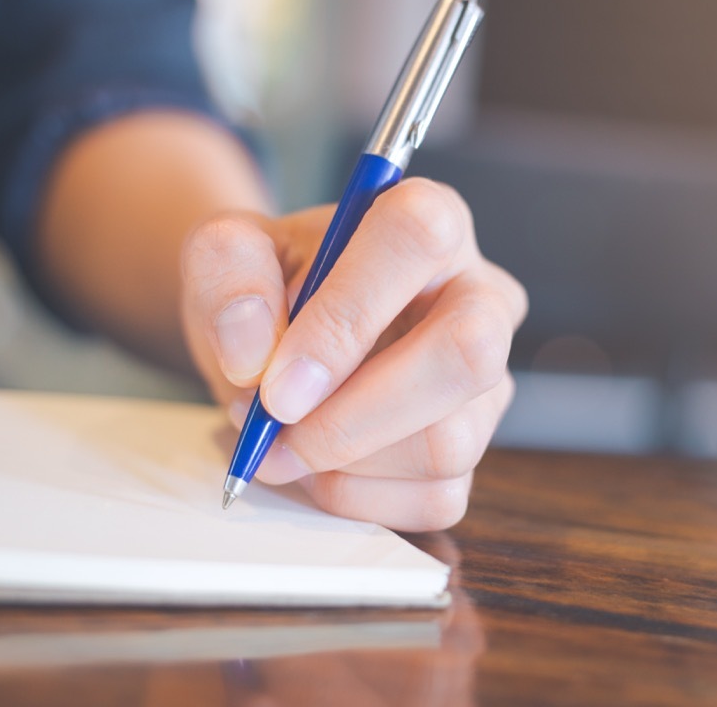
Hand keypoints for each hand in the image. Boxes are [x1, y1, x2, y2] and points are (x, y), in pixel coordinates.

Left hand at [180, 178, 526, 530]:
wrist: (282, 337)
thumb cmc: (272, 286)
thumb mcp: (228, 253)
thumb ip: (228, 273)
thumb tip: (254, 351)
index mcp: (431, 220)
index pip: (418, 239)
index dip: (348, 312)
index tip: (278, 379)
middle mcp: (480, 296)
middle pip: (468, 353)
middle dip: (358, 413)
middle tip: (276, 426)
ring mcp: (488, 379)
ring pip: (449, 441)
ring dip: (343, 461)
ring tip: (279, 440)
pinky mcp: (476, 446)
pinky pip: (436, 496)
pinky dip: (357, 496)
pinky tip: (317, 464)